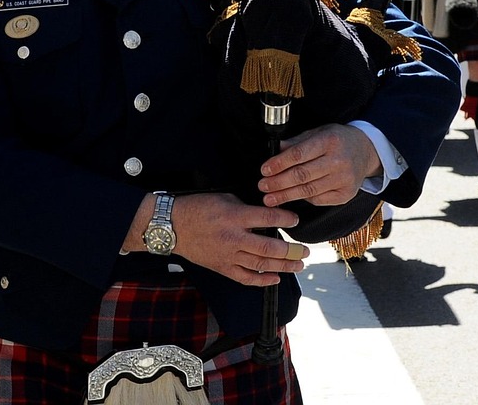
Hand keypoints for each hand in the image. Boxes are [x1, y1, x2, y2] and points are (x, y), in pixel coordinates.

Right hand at [164, 193, 308, 286]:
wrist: (172, 226)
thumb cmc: (196, 208)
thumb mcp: (223, 197)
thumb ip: (245, 207)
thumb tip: (265, 214)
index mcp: (234, 216)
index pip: (267, 218)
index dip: (285, 219)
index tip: (295, 220)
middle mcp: (234, 238)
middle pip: (269, 248)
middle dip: (291, 251)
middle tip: (306, 251)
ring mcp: (228, 256)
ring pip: (261, 265)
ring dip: (283, 266)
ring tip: (299, 265)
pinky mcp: (222, 268)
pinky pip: (245, 278)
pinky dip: (262, 280)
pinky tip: (276, 279)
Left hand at [258, 123, 381, 207]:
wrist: (366, 151)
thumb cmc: (337, 140)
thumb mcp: (318, 132)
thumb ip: (296, 142)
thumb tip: (274, 150)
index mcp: (329, 141)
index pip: (299, 155)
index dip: (279, 164)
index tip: (264, 170)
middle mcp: (338, 161)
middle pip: (302, 175)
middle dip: (278, 183)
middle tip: (262, 186)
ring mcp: (344, 180)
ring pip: (308, 191)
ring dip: (286, 196)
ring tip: (269, 198)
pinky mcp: (345, 194)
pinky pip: (318, 200)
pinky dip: (302, 199)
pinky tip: (290, 197)